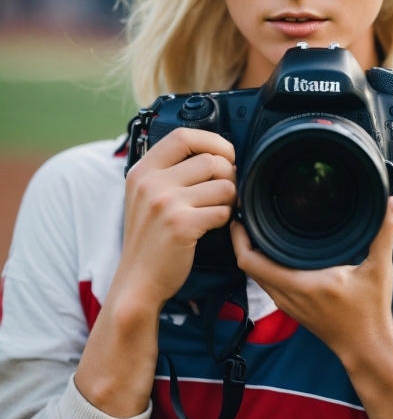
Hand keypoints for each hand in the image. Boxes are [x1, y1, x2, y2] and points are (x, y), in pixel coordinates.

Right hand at [116, 128, 236, 307]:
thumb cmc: (149, 239)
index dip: (212, 140)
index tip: (224, 153)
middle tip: (225, 191)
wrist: (137, 282)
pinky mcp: (182, 225)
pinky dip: (225, 219)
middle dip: (229, 175)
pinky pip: (223, 211)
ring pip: (223, 185)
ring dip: (229, 199)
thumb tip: (211, 152)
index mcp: (142, 171)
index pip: (183, 136)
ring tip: (218, 210)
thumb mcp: (145, 197)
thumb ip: (168, 172)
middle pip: (211, 160)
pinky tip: (212, 226)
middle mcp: (151, 183)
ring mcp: (165, 203)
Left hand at [231, 196, 392, 362]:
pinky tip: (274, 250)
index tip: (243, 215)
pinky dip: (263, 265)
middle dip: (242, 239)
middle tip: (248, 213)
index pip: (251, 262)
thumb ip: (384, 233)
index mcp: (300, 283)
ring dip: (252, 252)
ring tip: (258, 227)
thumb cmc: (370, 312)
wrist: (367, 348)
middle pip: (247, 265)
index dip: (240, 237)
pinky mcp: (292, 307)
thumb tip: (392, 203)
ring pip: (256, 275)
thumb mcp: (379, 270)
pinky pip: (267, 282)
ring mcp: (287, 303)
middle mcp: (286, 295)